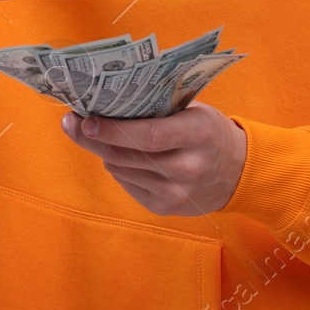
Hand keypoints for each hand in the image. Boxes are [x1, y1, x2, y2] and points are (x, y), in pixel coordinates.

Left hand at [61, 103, 247, 216]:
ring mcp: (177, 193)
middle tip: (71, 123)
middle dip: (93, 139)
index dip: (113, 130)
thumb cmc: (207, 131)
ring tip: (96, 135)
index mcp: (199, 134)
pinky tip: (124, 156)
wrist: (238, 172)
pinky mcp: (166, 208)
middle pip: (128, 155)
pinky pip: (127, 183)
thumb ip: (156, 108)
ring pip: (121, 170)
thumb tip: (104, 101)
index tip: (85, 119)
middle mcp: (189, 167)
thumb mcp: (193, 111)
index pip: (149, 135)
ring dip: (104, 152)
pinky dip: (119, 168)